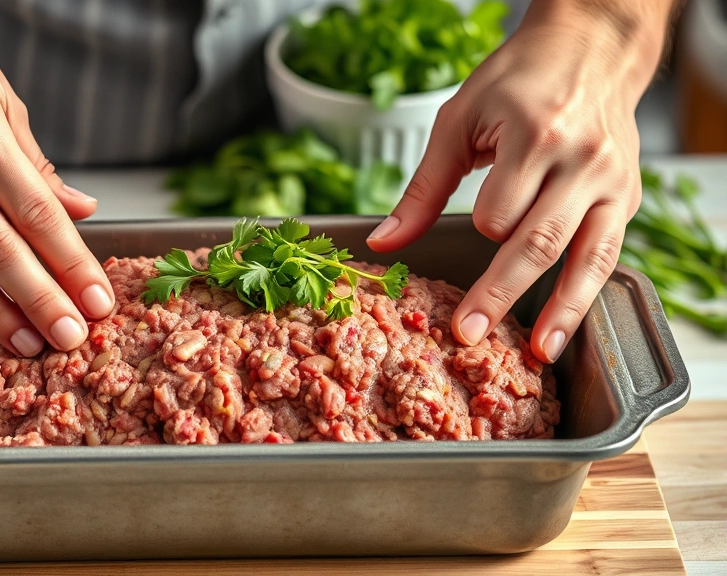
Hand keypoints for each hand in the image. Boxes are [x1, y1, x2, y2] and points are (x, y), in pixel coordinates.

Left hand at [366, 0, 673, 362]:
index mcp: (534, 133)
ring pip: (584, 257)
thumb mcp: (459, 121)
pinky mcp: (627, 198)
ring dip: (560, 310)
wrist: (590, 49)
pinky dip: (586, 296)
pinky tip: (564, 329)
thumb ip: (424, 188)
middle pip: (537, 242)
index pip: (498, 210)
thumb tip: (383, 243)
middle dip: (500, 294)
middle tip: (468, 335)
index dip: (479, 229)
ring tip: (538, 352)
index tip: (466, 244)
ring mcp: (611, 180)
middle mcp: (581, 158)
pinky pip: (607, 255)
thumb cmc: (517, 81)